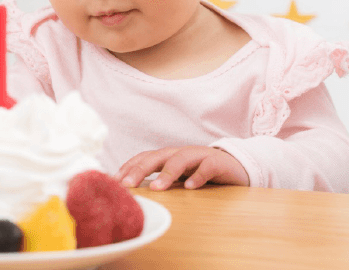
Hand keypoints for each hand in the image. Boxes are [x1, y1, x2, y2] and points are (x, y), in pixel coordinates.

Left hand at [113, 146, 249, 190]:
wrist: (235, 166)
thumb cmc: (200, 173)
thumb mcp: (178, 178)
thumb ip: (159, 182)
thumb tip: (132, 195)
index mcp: (168, 157)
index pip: (143, 158)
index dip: (128, 168)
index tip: (113, 182)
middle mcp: (180, 154)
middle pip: (156, 156)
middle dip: (140, 169)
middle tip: (127, 185)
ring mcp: (198, 156)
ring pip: (180, 160)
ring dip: (167, 173)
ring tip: (157, 188)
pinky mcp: (217, 162)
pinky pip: (207, 167)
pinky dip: (198, 176)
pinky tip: (190, 187)